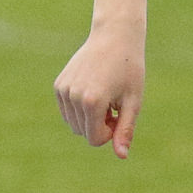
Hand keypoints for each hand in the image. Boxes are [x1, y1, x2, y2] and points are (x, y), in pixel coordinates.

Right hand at [54, 29, 145, 158]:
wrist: (114, 36)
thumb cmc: (129, 70)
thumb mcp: (133, 101)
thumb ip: (125, 130)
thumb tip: (122, 156)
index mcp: (92, 102)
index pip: (94, 139)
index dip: (109, 133)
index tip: (119, 116)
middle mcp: (73, 97)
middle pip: (82, 132)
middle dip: (99, 126)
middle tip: (113, 105)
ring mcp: (63, 90)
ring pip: (73, 124)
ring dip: (89, 118)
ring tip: (104, 97)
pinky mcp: (58, 85)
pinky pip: (67, 111)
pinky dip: (80, 108)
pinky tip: (93, 89)